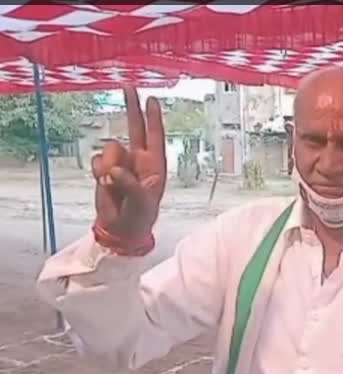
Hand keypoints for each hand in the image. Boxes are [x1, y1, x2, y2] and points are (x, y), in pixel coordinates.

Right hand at [91, 87, 165, 240]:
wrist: (121, 228)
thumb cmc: (140, 216)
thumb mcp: (142, 203)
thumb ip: (131, 185)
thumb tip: (116, 171)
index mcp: (155, 164)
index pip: (155, 136)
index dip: (153, 118)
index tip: (152, 99)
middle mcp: (138, 159)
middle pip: (135, 126)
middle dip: (132, 107)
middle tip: (128, 86)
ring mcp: (120, 163)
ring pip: (110, 149)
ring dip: (110, 167)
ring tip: (116, 187)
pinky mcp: (104, 169)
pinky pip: (97, 162)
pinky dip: (99, 173)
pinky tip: (105, 186)